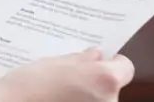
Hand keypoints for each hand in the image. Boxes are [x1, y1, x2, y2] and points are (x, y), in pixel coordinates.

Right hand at [0, 48, 134, 101]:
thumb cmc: (28, 86)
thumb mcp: (55, 63)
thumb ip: (81, 60)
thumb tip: (96, 56)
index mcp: (104, 80)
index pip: (125, 69)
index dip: (113, 65)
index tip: (101, 64)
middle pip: (111, 89)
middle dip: (95, 85)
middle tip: (71, 83)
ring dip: (86, 101)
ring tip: (58, 98)